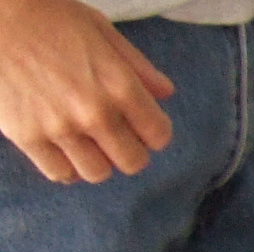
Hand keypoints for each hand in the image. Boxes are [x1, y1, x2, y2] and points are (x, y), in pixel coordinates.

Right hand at [0, 0, 173, 182]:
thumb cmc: (45, 15)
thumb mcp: (99, 29)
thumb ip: (137, 65)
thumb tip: (166, 94)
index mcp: (119, 86)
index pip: (159, 135)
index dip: (152, 130)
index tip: (139, 124)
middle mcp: (94, 113)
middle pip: (133, 162)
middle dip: (127, 149)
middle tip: (112, 134)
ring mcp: (60, 128)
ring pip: (97, 173)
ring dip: (97, 160)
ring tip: (85, 141)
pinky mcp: (27, 136)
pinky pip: (60, 173)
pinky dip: (66, 166)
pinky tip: (62, 148)